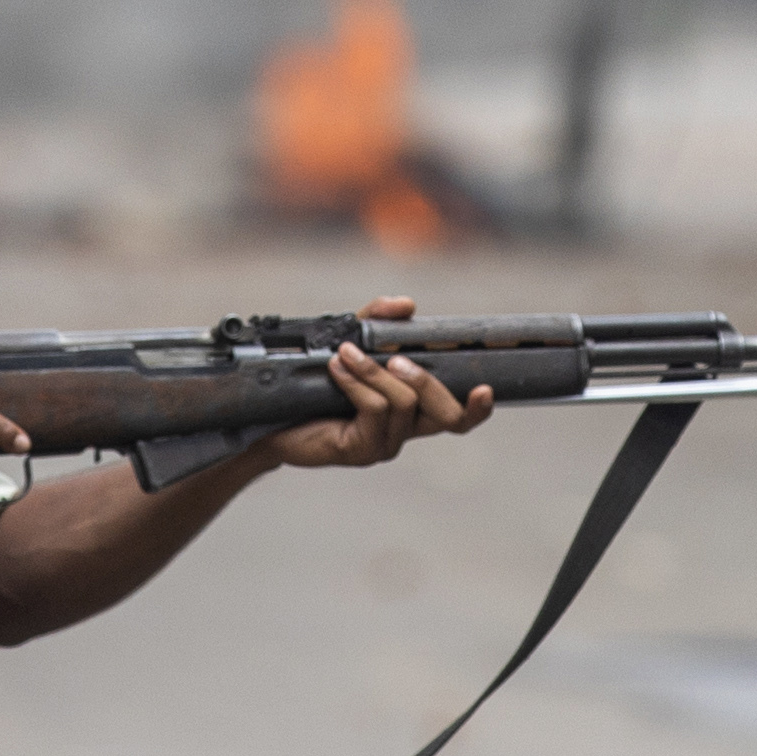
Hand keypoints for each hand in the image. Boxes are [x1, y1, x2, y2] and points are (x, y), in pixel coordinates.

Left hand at [263, 295, 499, 473]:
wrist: (270, 416)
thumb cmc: (314, 383)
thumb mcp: (349, 341)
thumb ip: (376, 321)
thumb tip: (407, 305)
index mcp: (413, 409)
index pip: (458, 415)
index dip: (478, 408)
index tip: (485, 388)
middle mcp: (405, 430)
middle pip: (445, 414)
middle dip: (425, 380)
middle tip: (396, 358)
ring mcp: (384, 443)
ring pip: (403, 404)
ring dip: (374, 372)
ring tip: (344, 355)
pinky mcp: (360, 449)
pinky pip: (373, 410)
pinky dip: (357, 383)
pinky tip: (336, 370)